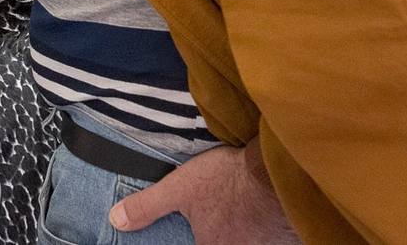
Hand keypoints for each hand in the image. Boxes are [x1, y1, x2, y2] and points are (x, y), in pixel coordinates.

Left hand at [109, 138, 299, 243]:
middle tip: (228, 212)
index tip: (205, 225)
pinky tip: (268, 210)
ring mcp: (268, 244)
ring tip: (247, 211)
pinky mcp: (290, 233)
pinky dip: (272, 226)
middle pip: (228, 242)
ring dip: (251, 230)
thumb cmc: (226, 180)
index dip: (203, 236)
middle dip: (228, 232)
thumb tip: (116, 221)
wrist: (275, 170)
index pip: (202, 243)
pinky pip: (278, 235)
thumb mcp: (178, 188)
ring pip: (255, 240)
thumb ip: (147, 207)